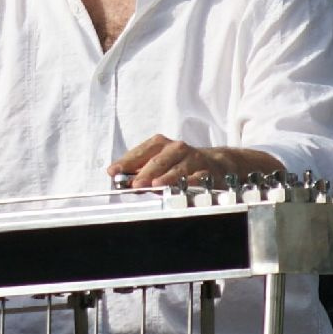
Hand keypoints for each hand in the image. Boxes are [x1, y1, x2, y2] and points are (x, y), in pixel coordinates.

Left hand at [107, 135, 282, 189]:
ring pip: (178, 167)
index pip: (140, 151)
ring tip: (155, 186)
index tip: (113, 172)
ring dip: (165, 177)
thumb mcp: (160, 161)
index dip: (126, 162)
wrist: (219, 162)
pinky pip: (198, 177)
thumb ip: (139, 168)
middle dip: (144, 173)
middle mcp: (177, 148)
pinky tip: (181, 189)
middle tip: (134, 184)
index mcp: (161, 144)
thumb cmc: (182, 163)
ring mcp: (193, 159)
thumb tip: (116, 176)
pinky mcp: (207, 171)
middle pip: (158, 160)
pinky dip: (189, 182)